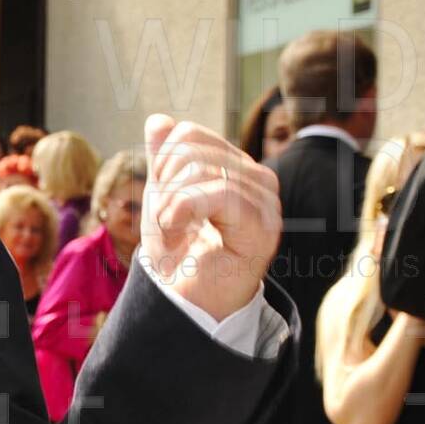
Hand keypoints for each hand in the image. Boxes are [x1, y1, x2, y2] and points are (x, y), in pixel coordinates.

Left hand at [139, 112, 282, 322]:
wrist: (183, 302)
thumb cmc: (177, 255)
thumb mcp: (163, 198)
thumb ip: (164, 160)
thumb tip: (159, 120)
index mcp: (239, 170)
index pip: (190, 135)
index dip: (162, 164)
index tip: (162, 201)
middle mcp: (259, 181)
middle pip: (191, 149)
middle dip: (163, 186)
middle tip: (167, 222)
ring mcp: (265, 203)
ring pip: (199, 171)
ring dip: (169, 208)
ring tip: (172, 235)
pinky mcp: (263, 228)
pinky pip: (217, 194)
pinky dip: (180, 213)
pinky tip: (174, 234)